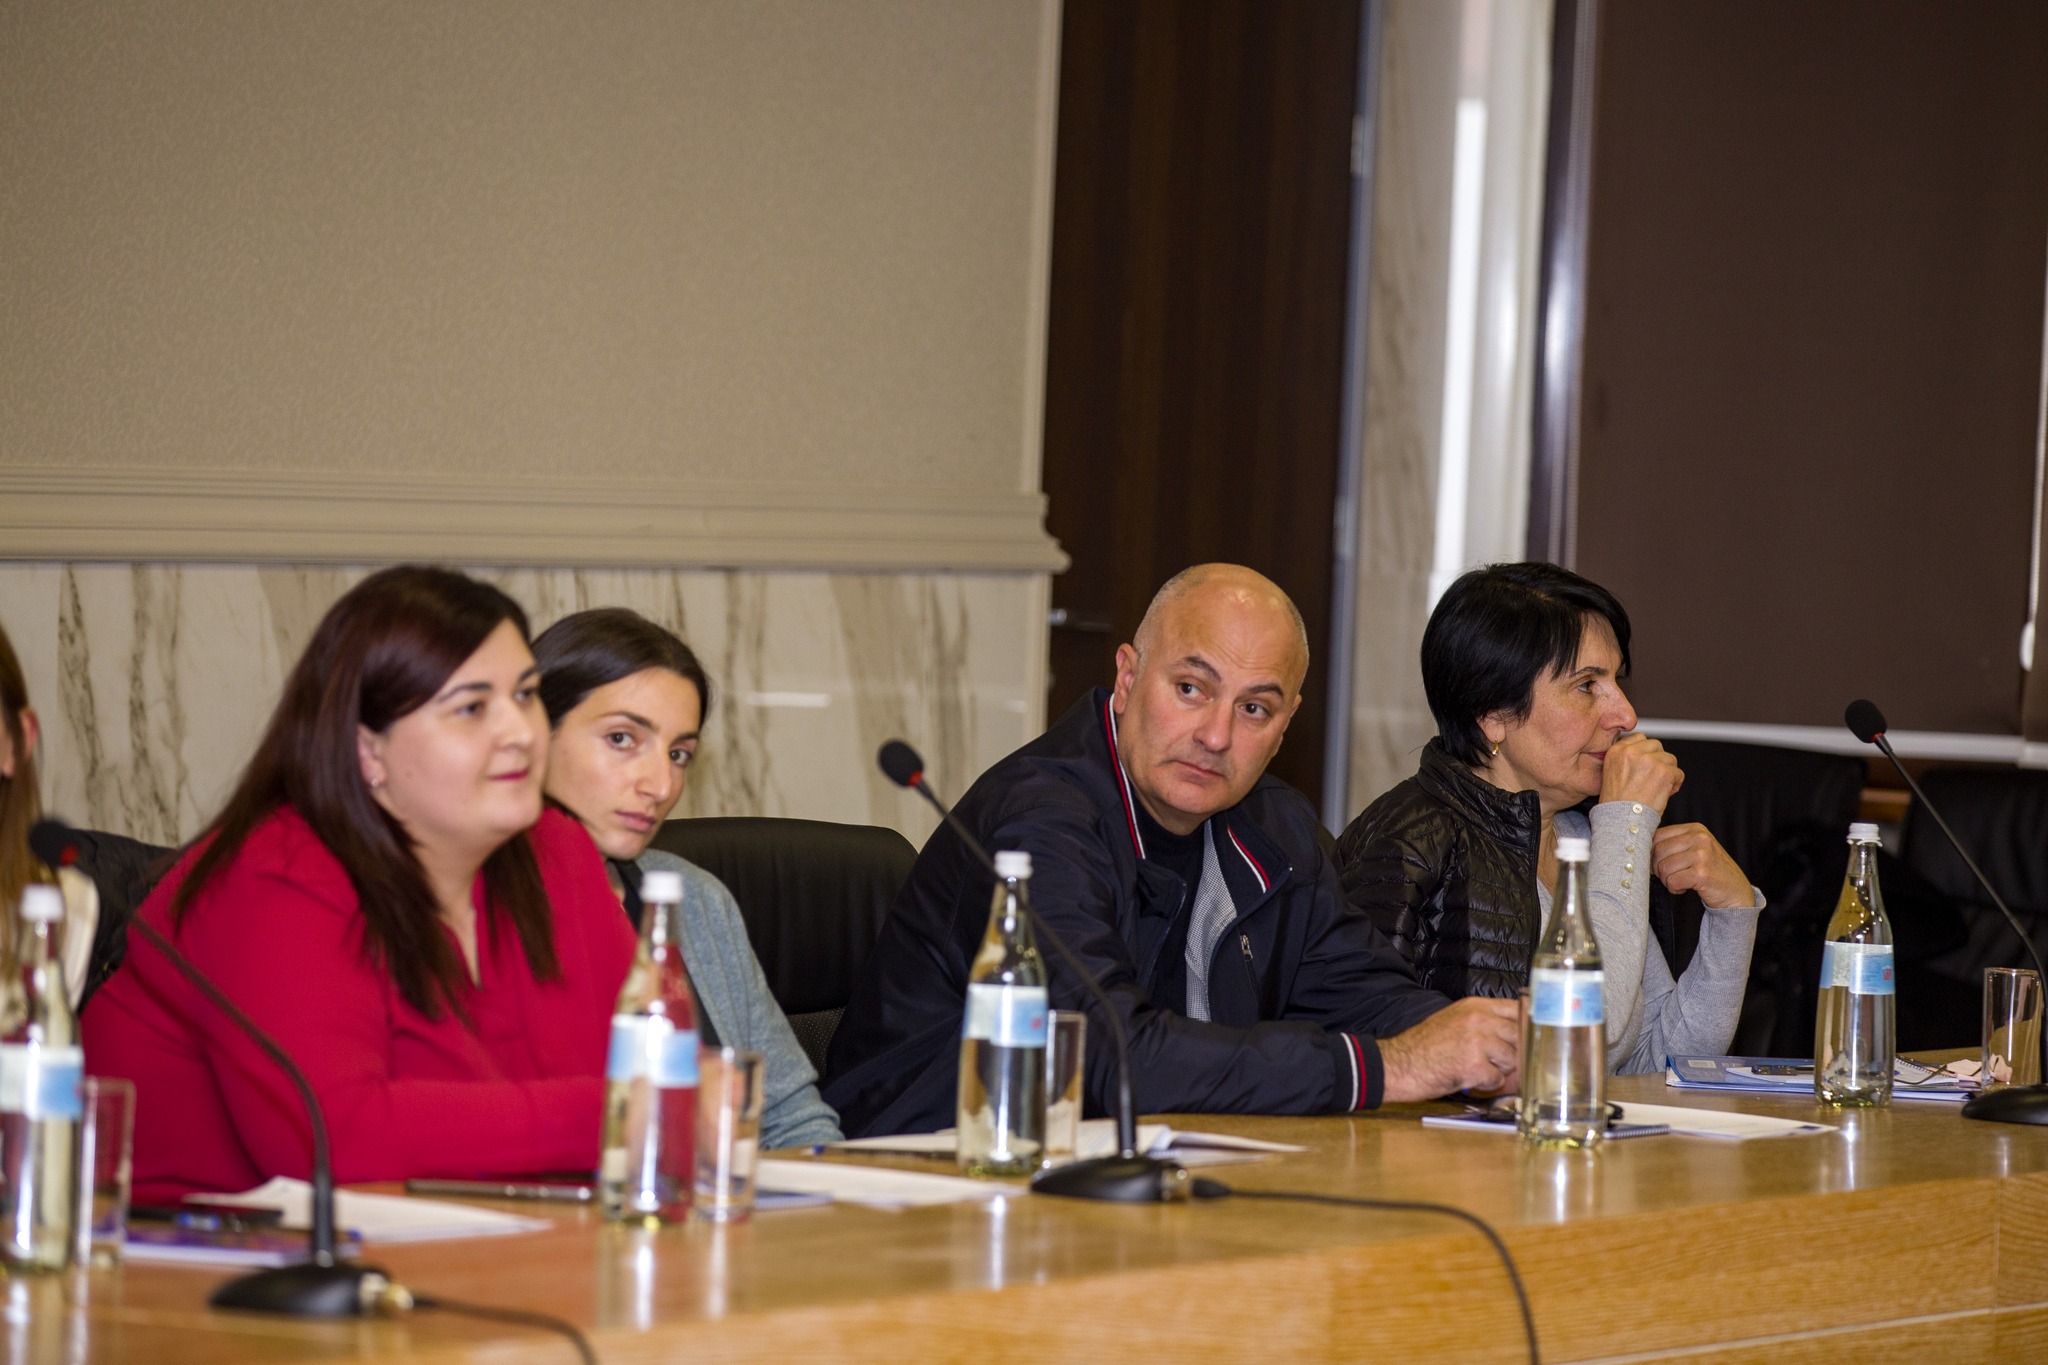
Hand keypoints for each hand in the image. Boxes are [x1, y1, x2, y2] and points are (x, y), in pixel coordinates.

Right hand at [1380, 997, 1521, 1101]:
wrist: (1398, 1064)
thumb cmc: (1423, 1046)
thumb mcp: (1454, 1020)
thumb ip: (1484, 1021)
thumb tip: (1517, 1034)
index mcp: (1474, 1006)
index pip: (1517, 1009)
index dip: (1526, 1025)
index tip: (1531, 1036)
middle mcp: (1479, 1019)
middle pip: (1519, 1036)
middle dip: (1511, 1053)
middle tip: (1494, 1062)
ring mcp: (1478, 1041)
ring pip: (1512, 1060)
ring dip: (1498, 1070)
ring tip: (1475, 1068)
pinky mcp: (1475, 1065)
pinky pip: (1497, 1079)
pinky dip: (1486, 1084)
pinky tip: (1468, 1078)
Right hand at [1598, 733, 1682, 814]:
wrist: (1622, 820)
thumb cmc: (1617, 804)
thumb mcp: (1611, 773)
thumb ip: (1626, 758)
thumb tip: (1648, 753)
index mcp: (1616, 750)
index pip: (1639, 738)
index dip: (1645, 753)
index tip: (1645, 767)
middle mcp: (1632, 752)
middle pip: (1656, 746)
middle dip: (1658, 761)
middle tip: (1653, 779)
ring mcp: (1649, 760)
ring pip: (1670, 759)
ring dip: (1668, 773)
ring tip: (1658, 788)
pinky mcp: (1664, 772)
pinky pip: (1679, 773)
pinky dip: (1675, 784)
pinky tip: (1665, 793)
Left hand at [1651, 823, 1752, 908]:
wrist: (1736, 892)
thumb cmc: (1711, 871)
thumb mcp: (1694, 850)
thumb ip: (1673, 844)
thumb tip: (1640, 849)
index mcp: (1694, 829)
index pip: (1657, 836)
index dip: (1651, 853)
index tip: (1658, 864)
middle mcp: (1699, 838)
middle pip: (1657, 851)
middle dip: (1658, 868)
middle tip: (1670, 876)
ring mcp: (1702, 854)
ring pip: (1663, 867)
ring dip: (1667, 880)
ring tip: (1681, 881)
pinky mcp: (1703, 873)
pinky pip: (1672, 881)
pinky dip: (1675, 888)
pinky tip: (1687, 887)